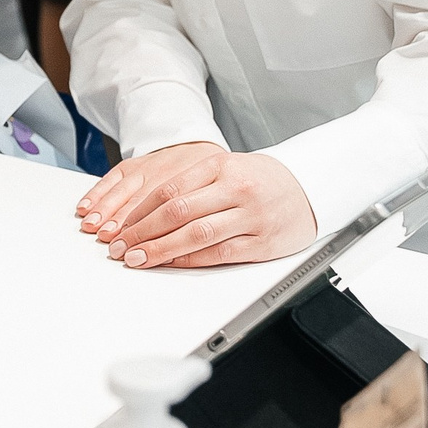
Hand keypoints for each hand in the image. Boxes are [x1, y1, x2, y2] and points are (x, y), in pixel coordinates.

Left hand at [76, 141, 317, 268]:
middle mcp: (235, 188)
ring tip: (138, 259)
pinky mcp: (262, 242)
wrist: (307, 186)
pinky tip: (172, 262)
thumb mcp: (224, 168)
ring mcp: (250, 216)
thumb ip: (190, 185)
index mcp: (220, 165)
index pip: (169, 189)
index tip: (121, 226)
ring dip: (161, 249)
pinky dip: (191, 260)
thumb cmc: (257, 179)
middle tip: (120, 247)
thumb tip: (144, 212)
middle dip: (142, 232)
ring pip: (196, 234)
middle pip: (178, 212)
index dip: (140, 211)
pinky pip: (219, 253)